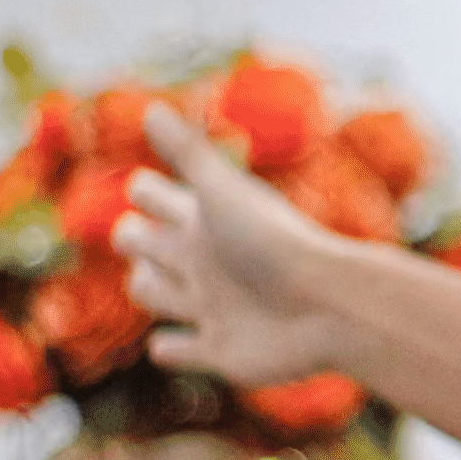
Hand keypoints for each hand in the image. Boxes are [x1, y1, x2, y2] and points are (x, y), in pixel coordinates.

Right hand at [112, 104, 344, 386]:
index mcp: (207, 221)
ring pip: (159, 295)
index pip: (158, 199)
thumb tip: (150, 107)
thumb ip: (189, 153)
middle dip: (135, 238)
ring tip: (149, 280)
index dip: (147, 192)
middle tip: (132, 231)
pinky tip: (165, 345)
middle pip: (152, 246)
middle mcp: (208, 262)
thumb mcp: (223, 194)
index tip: (143, 185)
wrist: (327, 305)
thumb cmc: (274, 243)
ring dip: (149, 289)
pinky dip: (172, 349)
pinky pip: (185, 352)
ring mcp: (215, 308)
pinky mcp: (222, 352)